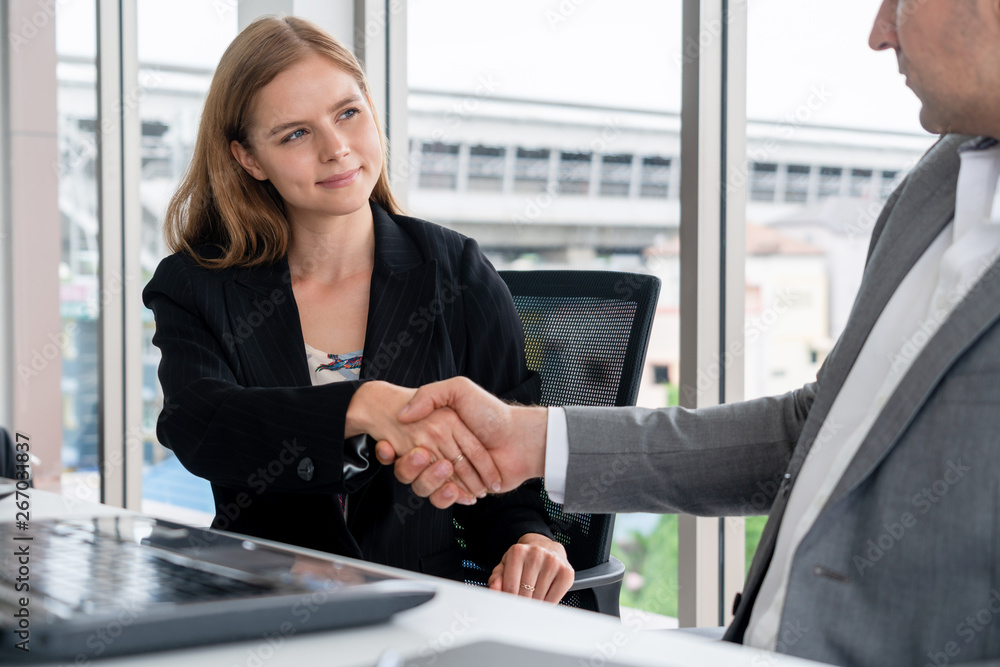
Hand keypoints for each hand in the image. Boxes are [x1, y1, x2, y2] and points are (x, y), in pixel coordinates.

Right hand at [375, 377, 547, 507]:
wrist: (519, 438)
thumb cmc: (491, 412)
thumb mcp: (459, 389)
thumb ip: (429, 395)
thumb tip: (403, 414)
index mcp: (432, 431)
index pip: (402, 445)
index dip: (391, 450)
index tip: (389, 445)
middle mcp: (437, 453)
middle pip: (408, 469)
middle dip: (409, 466)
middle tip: (421, 456)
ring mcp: (449, 474)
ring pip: (422, 487)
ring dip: (429, 481)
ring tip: (445, 468)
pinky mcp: (461, 491)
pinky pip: (442, 500)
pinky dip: (447, 496)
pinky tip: (456, 489)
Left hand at [489, 534, 573, 603]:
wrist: (545, 547)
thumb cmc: (524, 560)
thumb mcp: (506, 565)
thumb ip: (496, 579)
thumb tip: (495, 589)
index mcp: (518, 552)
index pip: (510, 588)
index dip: (509, 601)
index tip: (510, 605)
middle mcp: (536, 554)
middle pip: (525, 594)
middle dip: (521, 603)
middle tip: (521, 601)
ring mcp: (553, 562)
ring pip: (539, 598)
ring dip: (534, 604)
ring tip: (532, 597)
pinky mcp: (566, 572)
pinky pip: (554, 599)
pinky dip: (547, 604)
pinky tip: (543, 597)